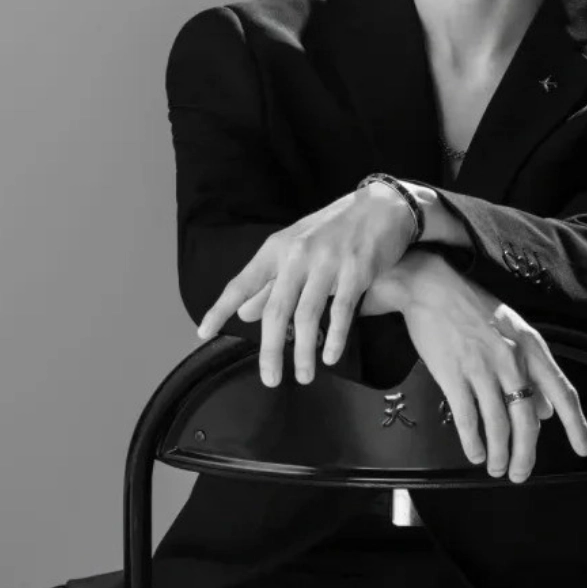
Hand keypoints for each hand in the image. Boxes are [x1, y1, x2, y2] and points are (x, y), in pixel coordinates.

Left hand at [194, 185, 417, 383]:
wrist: (382, 207)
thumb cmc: (334, 230)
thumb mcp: (296, 249)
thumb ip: (271, 282)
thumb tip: (244, 314)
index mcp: (277, 249)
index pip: (242, 283)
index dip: (220, 309)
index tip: (203, 333)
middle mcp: (297, 255)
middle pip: (275, 310)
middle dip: (269, 350)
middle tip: (269, 379)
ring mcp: (327, 263)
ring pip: (306, 316)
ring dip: (303, 352)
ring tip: (303, 376)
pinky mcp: (356, 272)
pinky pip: (341, 312)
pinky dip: (335, 338)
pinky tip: (331, 356)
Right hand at [396, 265, 586, 483]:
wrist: (432, 287)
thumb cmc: (473, 309)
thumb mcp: (514, 333)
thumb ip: (533, 371)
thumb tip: (547, 412)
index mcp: (532, 348)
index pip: (563, 392)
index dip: (576, 425)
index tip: (584, 449)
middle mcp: (512, 360)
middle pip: (528, 420)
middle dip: (526, 454)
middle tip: (520, 475)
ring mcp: (482, 367)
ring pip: (499, 424)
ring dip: (499, 454)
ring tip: (496, 468)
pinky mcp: (453, 374)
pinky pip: (468, 418)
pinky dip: (473, 442)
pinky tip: (475, 453)